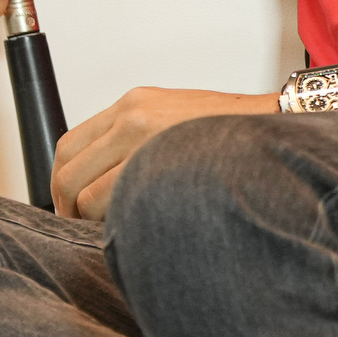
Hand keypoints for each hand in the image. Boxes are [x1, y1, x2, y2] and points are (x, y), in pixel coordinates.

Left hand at [50, 86, 273, 218]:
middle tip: (78, 226)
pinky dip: (114, 222)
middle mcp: (131, 117)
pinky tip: (129, 228)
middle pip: (69, 171)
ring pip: (88, 194)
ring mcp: (146, 139)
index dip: (61, 181)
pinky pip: (119, 202)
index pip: (69, 145)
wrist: (276, 124)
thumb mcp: (172, 116)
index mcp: (131, 105)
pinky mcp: (164, 163)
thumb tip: (105, 179)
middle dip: (66, 206)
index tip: (68, 203)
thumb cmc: (229, 130)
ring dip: (89, 219)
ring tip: (107, 231)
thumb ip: (134, 139)